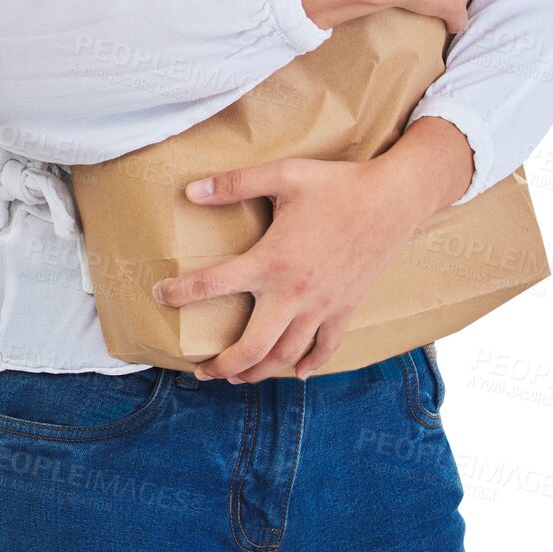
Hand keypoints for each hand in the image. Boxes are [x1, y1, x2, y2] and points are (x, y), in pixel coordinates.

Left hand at [150, 155, 419, 383]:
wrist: (393, 200)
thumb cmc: (335, 185)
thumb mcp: (281, 175)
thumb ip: (233, 184)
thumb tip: (189, 191)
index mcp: (271, 261)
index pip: (213, 285)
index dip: (180, 293)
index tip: (159, 295)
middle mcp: (295, 294)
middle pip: (252, 347)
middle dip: (223, 365)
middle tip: (200, 372)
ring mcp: (324, 307)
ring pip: (286, 355)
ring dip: (259, 371)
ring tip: (238, 376)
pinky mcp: (347, 309)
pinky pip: (326, 348)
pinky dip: (310, 364)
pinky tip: (298, 372)